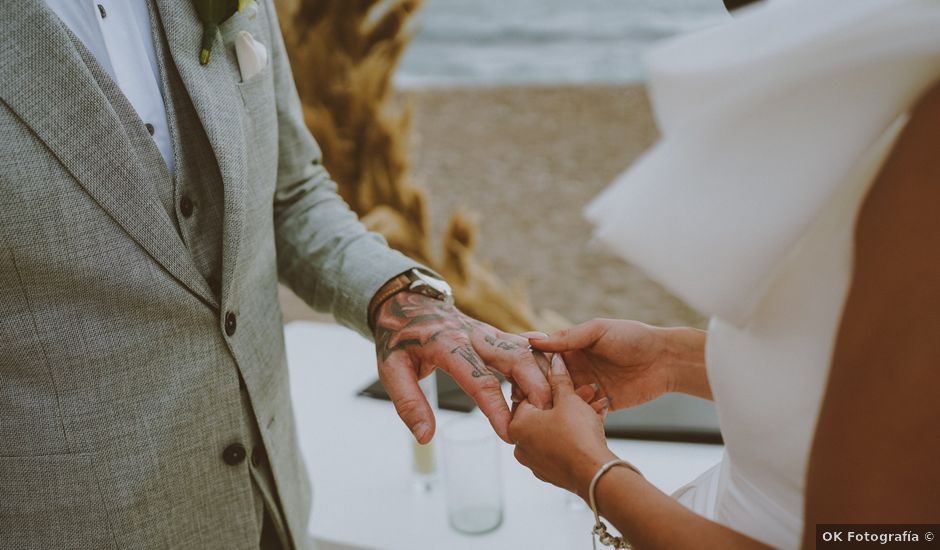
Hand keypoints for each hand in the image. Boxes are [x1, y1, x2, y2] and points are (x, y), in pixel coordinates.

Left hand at [373, 291, 551, 443]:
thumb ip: (409, 403)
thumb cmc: (398, 339)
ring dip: (544, 373)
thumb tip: (426, 437)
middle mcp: (474, 335)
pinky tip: (558, 378)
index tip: (508, 433)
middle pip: (514, 356)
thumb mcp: (391, 371)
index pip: (478, 379)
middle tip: (550, 414)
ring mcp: (488, 332)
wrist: (406, 302)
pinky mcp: (495, 334)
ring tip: (560, 401)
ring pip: (525, 349)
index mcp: (448, 345)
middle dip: (536, 384)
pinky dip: (541, 362)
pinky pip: (524, 346)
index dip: (496, 408)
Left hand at [509, 354, 616, 498]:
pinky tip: (595, 423)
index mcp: (517, 425)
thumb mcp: (569, 400)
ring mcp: (536, 461)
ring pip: (555, 430)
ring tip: (596, 406)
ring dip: (575, 416)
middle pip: (544, 414)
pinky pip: (562, 446)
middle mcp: (521, 445)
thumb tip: (555, 362)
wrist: (595, 474)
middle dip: (567, 400)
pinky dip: (575, 434)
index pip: (528, 396)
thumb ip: (560, 379)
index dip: (550, 385)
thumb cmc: (577, 437)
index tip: (563, 379)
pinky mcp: (551, 472)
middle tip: (586, 392)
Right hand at [527, 319, 708, 410]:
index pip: (543, 359)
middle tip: (535, 396)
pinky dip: (583, 414)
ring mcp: (588, 388)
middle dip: (542, 390)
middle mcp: (576, 370)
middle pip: (549, 383)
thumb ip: (568, 337)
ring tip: (567, 403)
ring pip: (565, 400)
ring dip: (563, 403)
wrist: (666, 360)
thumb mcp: (598, 331)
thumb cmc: (633, 337)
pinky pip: (585, 413)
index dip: (530, 366)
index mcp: (572, 349)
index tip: (519, 373)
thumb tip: (535, 341)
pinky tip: (588, 411)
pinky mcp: (602, 405)